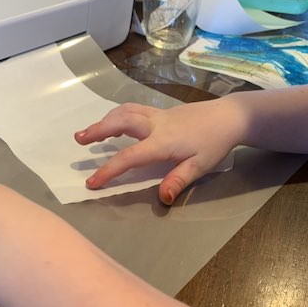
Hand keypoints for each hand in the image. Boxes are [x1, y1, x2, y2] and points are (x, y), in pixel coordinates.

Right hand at [75, 96, 250, 204]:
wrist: (229, 116)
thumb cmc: (215, 142)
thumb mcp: (201, 165)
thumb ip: (179, 180)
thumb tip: (161, 197)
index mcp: (163, 142)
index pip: (129, 156)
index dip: (109, 170)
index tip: (92, 182)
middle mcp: (155, 125)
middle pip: (120, 122)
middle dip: (97, 130)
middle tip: (78, 139)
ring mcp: (157, 115)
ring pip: (125, 112)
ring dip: (105, 120)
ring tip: (89, 132)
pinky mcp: (161, 112)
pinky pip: (133, 109)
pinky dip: (118, 114)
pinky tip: (114, 121)